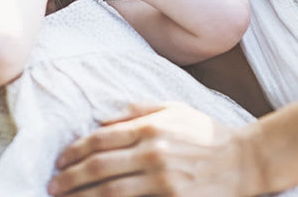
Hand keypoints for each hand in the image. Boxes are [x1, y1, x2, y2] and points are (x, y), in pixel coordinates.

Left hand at [48, 102, 255, 196]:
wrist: (243, 161)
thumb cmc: (206, 133)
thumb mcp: (174, 108)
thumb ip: (137, 110)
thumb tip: (102, 117)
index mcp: (151, 127)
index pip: (100, 139)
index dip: (75, 150)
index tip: (61, 159)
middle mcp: (153, 153)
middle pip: (99, 168)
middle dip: (70, 178)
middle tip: (53, 185)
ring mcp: (162, 182)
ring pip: (109, 193)